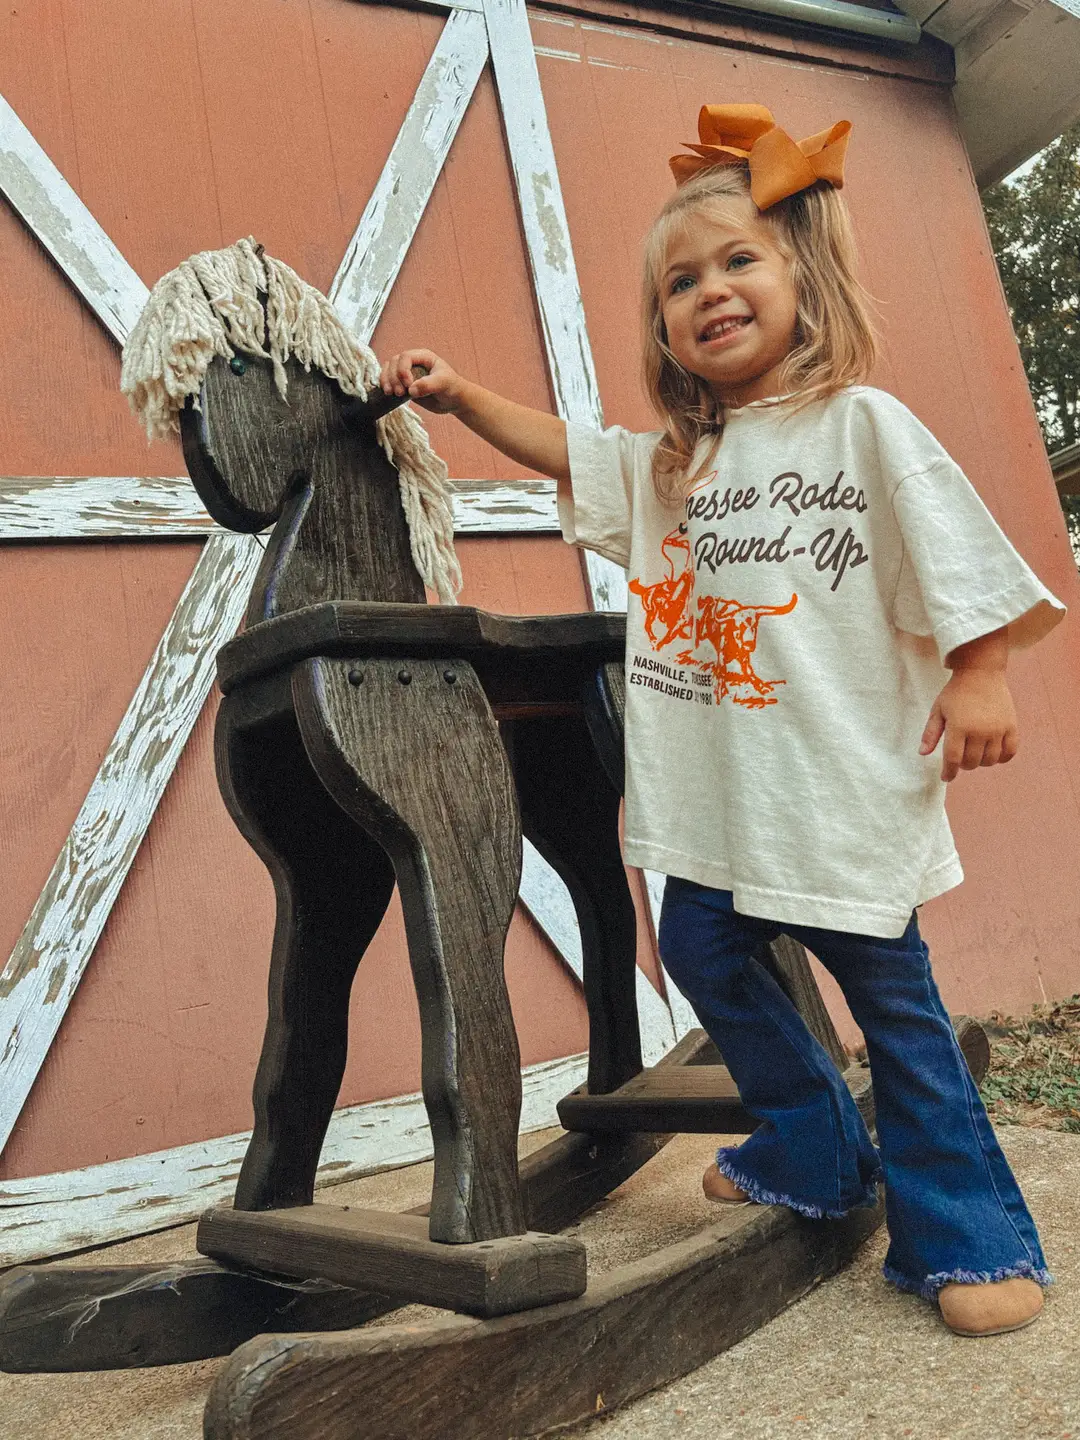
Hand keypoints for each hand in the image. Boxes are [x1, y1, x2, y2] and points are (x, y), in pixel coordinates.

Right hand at [379, 348, 462, 414]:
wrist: (453, 401)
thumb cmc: (452, 387)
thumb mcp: (444, 383)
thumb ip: (428, 385)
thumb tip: (411, 390)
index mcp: (423, 356)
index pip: (405, 357)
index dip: (403, 370)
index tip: (408, 385)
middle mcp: (412, 362)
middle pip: (394, 363)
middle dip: (393, 378)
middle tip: (400, 393)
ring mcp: (406, 373)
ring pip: (388, 370)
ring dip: (386, 381)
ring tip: (391, 394)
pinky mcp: (403, 384)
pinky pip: (388, 381)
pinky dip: (385, 386)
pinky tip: (388, 394)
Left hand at [919, 667, 1018, 781]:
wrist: (981, 673)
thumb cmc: (956, 692)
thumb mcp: (938, 710)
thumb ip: (930, 733)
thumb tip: (922, 754)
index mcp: (958, 727)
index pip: (953, 759)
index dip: (948, 772)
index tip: (946, 777)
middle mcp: (980, 730)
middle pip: (971, 762)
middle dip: (963, 764)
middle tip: (960, 756)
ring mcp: (998, 729)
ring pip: (990, 761)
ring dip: (981, 762)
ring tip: (975, 752)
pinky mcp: (1011, 726)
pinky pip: (1009, 752)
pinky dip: (1001, 758)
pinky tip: (992, 753)